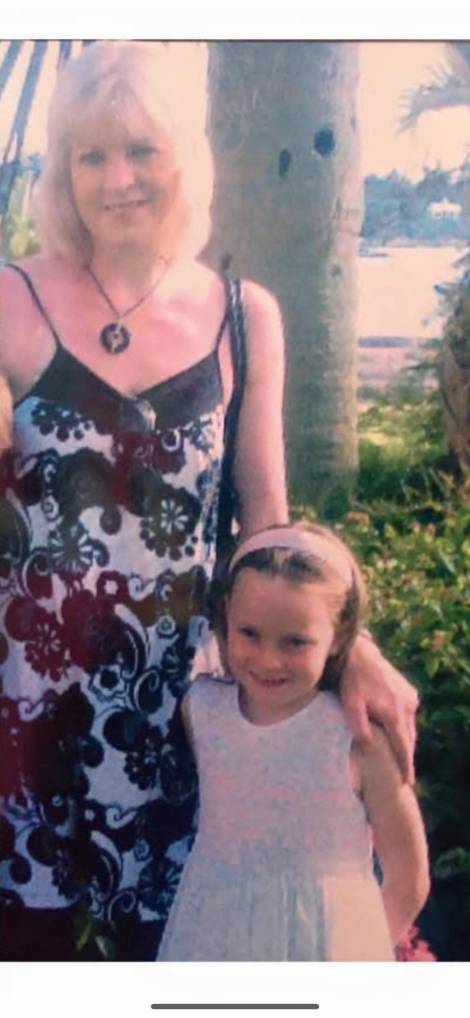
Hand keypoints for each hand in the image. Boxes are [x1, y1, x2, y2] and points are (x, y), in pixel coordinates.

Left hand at [341, 632, 418, 783]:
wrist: (360, 655)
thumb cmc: (351, 682)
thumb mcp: (350, 705)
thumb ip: (360, 728)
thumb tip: (370, 747)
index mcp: (394, 712)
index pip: (402, 747)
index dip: (405, 766)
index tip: (407, 782)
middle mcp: (407, 706)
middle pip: (409, 738)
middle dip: (406, 756)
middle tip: (403, 774)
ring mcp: (410, 697)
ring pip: (409, 727)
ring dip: (405, 741)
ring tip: (401, 757)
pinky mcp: (409, 691)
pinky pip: (408, 715)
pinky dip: (403, 726)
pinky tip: (397, 734)